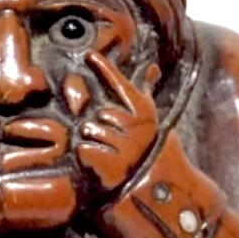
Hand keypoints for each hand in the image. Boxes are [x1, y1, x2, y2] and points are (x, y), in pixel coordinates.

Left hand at [75, 50, 160, 195]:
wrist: (152, 182)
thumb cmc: (146, 146)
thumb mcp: (149, 118)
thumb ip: (145, 91)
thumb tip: (154, 68)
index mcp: (144, 112)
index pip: (120, 84)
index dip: (105, 68)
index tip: (90, 54)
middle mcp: (137, 127)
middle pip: (101, 113)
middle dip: (102, 126)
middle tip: (116, 141)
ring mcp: (124, 146)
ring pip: (90, 130)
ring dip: (94, 141)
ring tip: (110, 152)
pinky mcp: (110, 164)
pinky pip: (84, 148)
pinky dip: (87, 155)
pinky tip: (101, 161)